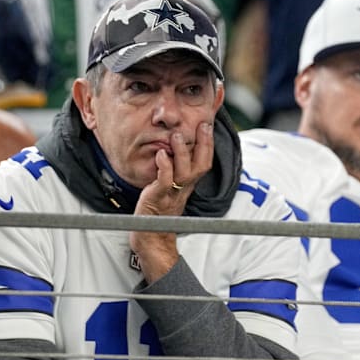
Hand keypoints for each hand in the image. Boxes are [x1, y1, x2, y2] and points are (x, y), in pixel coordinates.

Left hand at [129, 121, 214, 282]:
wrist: (151, 235)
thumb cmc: (158, 208)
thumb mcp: (171, 186)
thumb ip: (175, 169)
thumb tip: (175, 147)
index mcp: (189, 184)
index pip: (205, 161)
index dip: (208, 144)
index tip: (207, 124)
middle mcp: (184, 188)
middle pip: (201, 165)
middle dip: (204, 144)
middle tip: (202, 125)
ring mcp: (172, 193)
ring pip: (184, 172)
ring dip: (182, 153)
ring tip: (176, 135)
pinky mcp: (158, 197)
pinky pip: (165, 181)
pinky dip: (164, 167)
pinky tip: (161, 154)